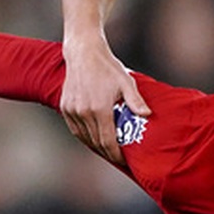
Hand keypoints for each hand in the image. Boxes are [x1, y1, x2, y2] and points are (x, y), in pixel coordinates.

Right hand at [59, 36, 149, 164]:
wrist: (83, 52)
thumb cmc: (107, 67)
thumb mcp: (126, 82)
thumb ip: (136, 101)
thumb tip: (147, 115)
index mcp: (100, 109)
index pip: (108, 141)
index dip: (117, 155)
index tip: (125, 161)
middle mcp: (84, 112)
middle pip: (96, 142)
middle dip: (109, 153)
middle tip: (120, 159)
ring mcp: (72, 110)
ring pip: (85, 138)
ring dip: (96, 147)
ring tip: (108, 151)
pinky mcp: (65, 107)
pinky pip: (75, 129)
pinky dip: (85, 137)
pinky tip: (94, 140)